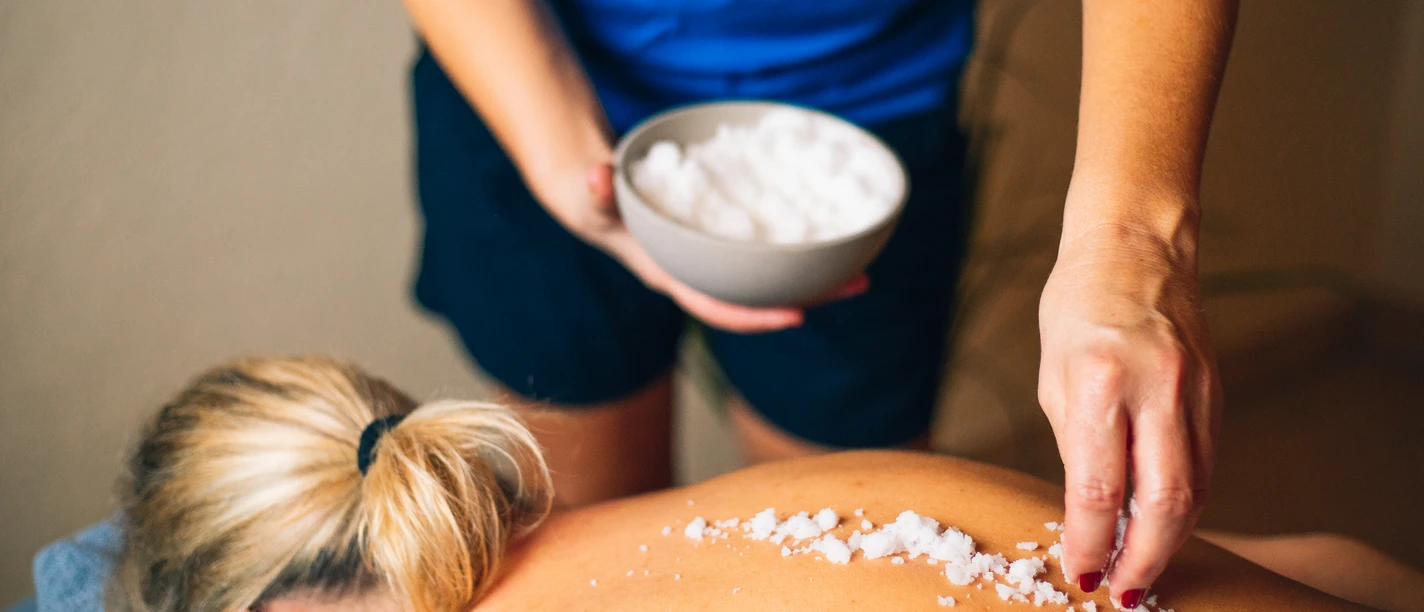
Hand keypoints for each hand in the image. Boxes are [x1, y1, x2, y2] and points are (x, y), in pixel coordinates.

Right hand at [533, 156, 866, 332]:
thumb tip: (597, 174)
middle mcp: (701, 276)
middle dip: (811, 297)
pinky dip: (800, 247)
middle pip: (762, 298)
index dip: (755, 316)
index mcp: (673, 275)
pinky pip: (769, 253)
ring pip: (773, 278)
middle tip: (861, 283)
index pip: (717, 307)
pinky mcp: (728, 244)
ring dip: (818, 277)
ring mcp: (717, 263)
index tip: (796, 316)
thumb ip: (597, 189)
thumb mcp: (593, 195)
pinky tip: (834, 236)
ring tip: (865, 267)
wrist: (601, 197)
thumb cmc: (596, 200)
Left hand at [1037, 219, 1221, 606]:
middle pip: (1165, 501)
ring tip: (1141, 568)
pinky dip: (1186, 503)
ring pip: (1196, 489)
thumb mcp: (1053, 379)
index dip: (1090, 542)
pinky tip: (1162, 523)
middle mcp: (1156, 388)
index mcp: (1100, 382)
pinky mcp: (1217, 394)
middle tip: (1124, 591)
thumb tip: (1089, 514)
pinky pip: (1206, 464)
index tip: (1081, 572)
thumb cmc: (1078, 308)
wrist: (1134, 248)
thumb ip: (1076, 448)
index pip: (1098, 488)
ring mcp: (1195, 391)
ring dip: (1170, 540)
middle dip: (1144, 559)